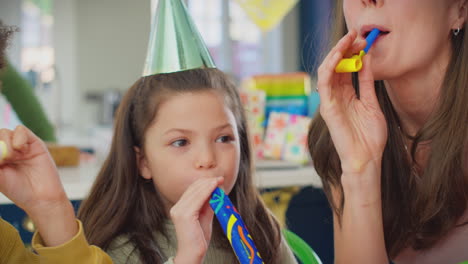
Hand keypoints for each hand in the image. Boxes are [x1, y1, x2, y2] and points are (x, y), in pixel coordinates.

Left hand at [0, 125, 76, 245]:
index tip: (0, 162)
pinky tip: (21, 149)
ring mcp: (21, 147)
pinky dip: (18, 137)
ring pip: (5, 132)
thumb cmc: (19, 191)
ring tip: (12, 157)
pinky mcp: (34, 143)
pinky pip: (21, 130)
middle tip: (2, 160)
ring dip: (6, 143)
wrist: (41, 197)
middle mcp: (7, 152)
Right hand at [171, 177, 222, 263]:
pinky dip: (207, 191)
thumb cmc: (199, 239)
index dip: (204, 183)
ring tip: (219, 181)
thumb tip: (216, 191)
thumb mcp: (205, 217)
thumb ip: (208, 205)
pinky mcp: (184, 215)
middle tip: (220, 178)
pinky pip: (198, 199)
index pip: (191, 190)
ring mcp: (179, 211)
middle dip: (207, 182)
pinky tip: (215, 187)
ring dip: (209, 185)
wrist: (193, 254)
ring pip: (196, 192)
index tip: (217, 180)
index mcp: (179, 208)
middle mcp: (177, 208)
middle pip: (193, 188)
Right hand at [317, 29, 387, 174]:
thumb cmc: (370, 137)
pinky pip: (324, 84)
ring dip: (335, 54)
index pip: (345, 68)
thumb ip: (367, 82)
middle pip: (335, 67)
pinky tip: (337, 57)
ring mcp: (330, 102)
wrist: (366, 158)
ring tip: (346, 41)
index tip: (363, 40)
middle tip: (354, 35)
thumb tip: (367, 59)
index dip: (352, 53)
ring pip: (327, 71)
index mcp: (347, 95)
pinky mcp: (327, 108)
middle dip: (344, 49)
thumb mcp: (372, 103)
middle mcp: (336, 96)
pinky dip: (329, 69)